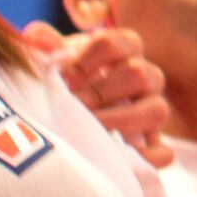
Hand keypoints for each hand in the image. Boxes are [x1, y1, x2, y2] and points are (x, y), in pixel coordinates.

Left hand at [30, 18, 174, 167]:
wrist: (81, 112)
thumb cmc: (72, 80)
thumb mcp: (61, 60)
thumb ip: (49, 47)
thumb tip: (33, 36)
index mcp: (125, 49)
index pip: (115, 42)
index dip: (87, 61)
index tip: (64, 79)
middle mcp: (145, 75)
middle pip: (138, 74)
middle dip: (102, 93)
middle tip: (74, 107)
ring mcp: (152, 108)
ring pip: (157, 110)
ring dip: (122, 122)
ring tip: (93, 131)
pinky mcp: (153, 142)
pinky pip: (164, 152)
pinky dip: (149, 157)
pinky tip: (125, 160)